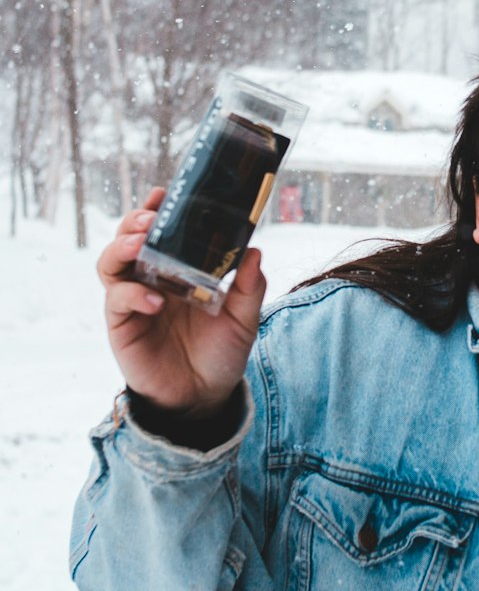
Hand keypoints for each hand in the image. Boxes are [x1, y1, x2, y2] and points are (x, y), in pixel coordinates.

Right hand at [97, 189, 266, 415]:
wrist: (204, 398)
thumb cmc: (220, 353)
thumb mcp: (243, 320)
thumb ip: (249, 288)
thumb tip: (255, 251)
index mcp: (177, 269)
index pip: (161, 231)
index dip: (158, 210)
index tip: (166, 192)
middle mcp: (150, 279)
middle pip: (128, 238)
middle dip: (135, 221)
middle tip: (151, 215)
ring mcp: (132, 301)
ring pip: (111, 262)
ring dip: (122, 247)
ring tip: (141, 243)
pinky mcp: (121, 325)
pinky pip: (116, 300)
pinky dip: (132, 295)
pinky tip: (154, 300)